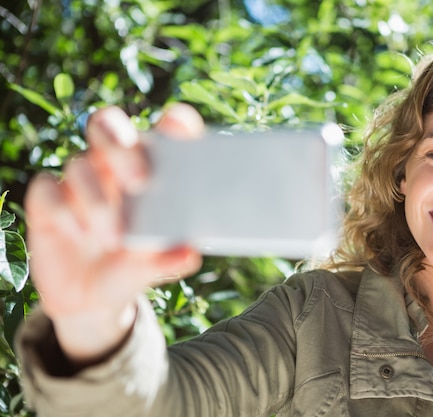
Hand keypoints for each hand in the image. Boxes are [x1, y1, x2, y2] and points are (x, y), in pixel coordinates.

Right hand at [25, 104, 203, 362]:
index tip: (178, 126)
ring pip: (80, 164)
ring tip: (114, 238)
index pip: (162, 132)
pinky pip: (46, 188)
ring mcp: (78, 181)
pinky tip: (80, 234)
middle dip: (124, 148)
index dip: (173, 122)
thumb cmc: (134, 268)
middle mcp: (113, 166)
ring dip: (97, 200)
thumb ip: (171, 259)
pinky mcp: (47, 201)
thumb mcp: (155, 268)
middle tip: (140, 183)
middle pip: (110, 127)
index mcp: (151, 171)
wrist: (92, 299)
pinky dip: (64, 210)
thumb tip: (190, 254)